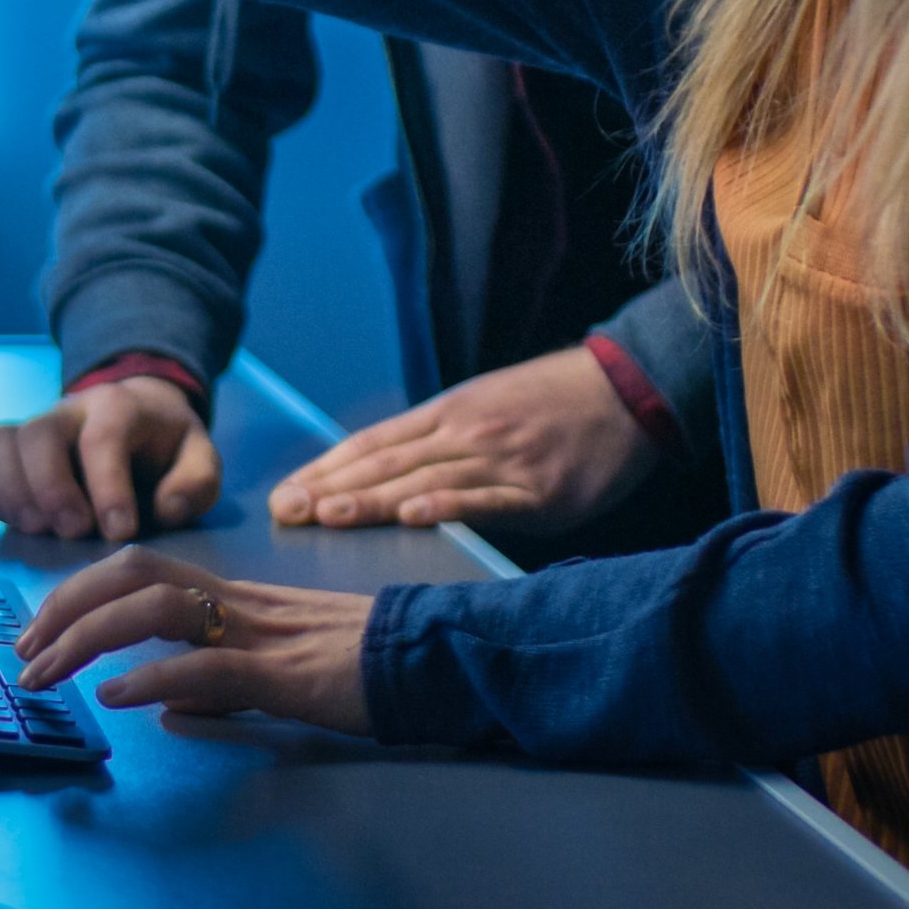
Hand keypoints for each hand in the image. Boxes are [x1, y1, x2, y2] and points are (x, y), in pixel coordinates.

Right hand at [0, 375, 219, 541]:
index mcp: (119, 408)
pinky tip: (16, 522)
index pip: (104, 437)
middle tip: (74, 533)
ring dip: (12, 492)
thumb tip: (168, 508)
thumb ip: (196, 482)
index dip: (108, 486)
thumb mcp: (200, 459)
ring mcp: (33, 429)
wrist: (137, 418)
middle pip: (39, 434)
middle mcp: (69, 412)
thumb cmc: (166, 448)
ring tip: (38, 530)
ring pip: (0, 442)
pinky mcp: (10, 453)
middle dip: (52, 488)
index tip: (120, 532)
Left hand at [11, 547, 373, 732]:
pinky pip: (208, 664)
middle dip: (65, 606)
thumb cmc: (361, 665)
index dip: (79, 592)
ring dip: (88, 636)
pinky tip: (118, 695)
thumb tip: (160, 705)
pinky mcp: (285, 672)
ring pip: (156, 605)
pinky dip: (154, 674)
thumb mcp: (274, 671)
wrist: (433, 659)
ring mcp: (259, 631)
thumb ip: (216, 679)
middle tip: (23, 652)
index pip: (139, 569)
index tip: (37, 631)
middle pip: (132, 571)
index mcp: (233, 597)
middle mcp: (236, 601)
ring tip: (48, 672)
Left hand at [268, 343, 658, 534]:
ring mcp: (501, 461)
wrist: (625, 391)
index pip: (371, 444)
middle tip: (284, 513)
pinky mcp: (540, 490)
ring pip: (424, 480)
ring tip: (327, 516)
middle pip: (386, 463)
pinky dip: (447, 506)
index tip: (283, 495)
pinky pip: (487, 500)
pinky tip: (414, 516)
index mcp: (447, 415)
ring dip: (372, 499)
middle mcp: (464, 434)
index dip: (325, 469)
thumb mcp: (484, 408)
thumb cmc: (550, 403)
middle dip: (330, 489)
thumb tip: (381, 475)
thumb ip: (437, 440)